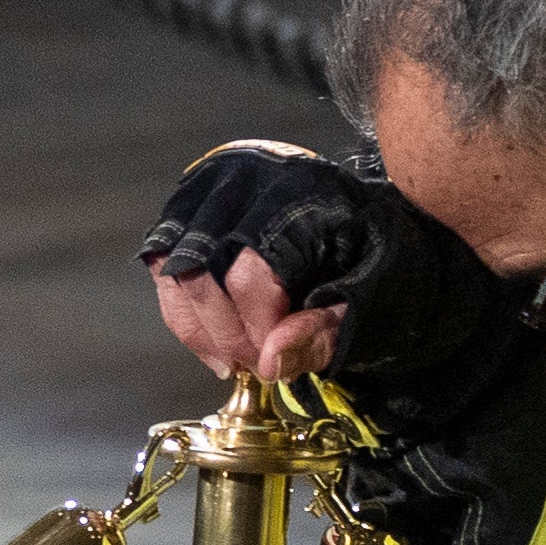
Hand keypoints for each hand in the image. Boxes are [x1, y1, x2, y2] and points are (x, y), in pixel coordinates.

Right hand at [138, 139, 525, 425]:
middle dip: (220, 331)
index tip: (272, 367)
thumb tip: (271, 363)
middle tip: (250, 365)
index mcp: (304, 194)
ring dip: (194, 322)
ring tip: (228, 356)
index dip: (253, 332)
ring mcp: (218, 182)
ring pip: (171, 262)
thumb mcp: (375, 301)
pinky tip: (214, 332)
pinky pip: (163, 257)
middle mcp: (252, 176)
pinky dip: (181, 303)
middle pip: (199, 267)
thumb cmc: (382, 260)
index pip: (250, 272)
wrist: (377, 225)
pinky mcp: (196, 198)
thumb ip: (323, 334)